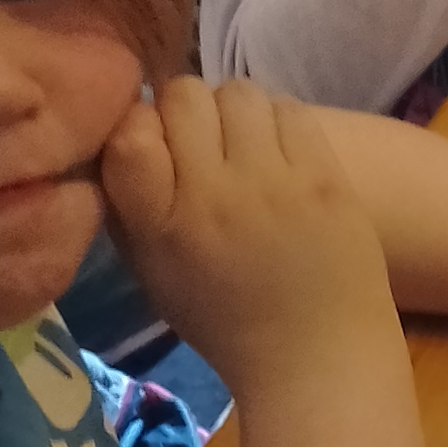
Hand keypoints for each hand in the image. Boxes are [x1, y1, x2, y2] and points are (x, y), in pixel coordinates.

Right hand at [102, 80, 398, 401]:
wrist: (316, 355)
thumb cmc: (226, 321)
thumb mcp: (152, 274)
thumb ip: (129, 208)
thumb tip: (121, 137)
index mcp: (163, 227)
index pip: (129, 133)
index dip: (137, 124)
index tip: (153, 142)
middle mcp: (214, 195)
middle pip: (184, 97)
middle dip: (184, 110)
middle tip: (201, 141)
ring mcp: (275, 181)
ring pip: (239, 92)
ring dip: (233, 110)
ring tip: (242, 143)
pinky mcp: (326, 176)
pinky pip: (291, 109)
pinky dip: (276, 119)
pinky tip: (278, 149)